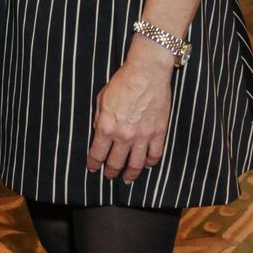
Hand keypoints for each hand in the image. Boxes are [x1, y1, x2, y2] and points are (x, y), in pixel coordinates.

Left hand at [87, 50, 171, 182]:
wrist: (146, 73)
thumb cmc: (123, 82)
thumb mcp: (102, 99)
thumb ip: (99, 118)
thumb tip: (98, 132)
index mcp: (106, 127)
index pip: (97, 154)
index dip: (94, 164)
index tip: (93, 168)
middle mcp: (124, 136)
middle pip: (116, 163)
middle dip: (111, 172)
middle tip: (110, 176)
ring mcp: (143, 136)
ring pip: (136, 165)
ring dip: (130, 174)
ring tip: (127, 179)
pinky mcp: (159, 133)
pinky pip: (155, 155)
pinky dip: (150, 163)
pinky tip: (146, 165)